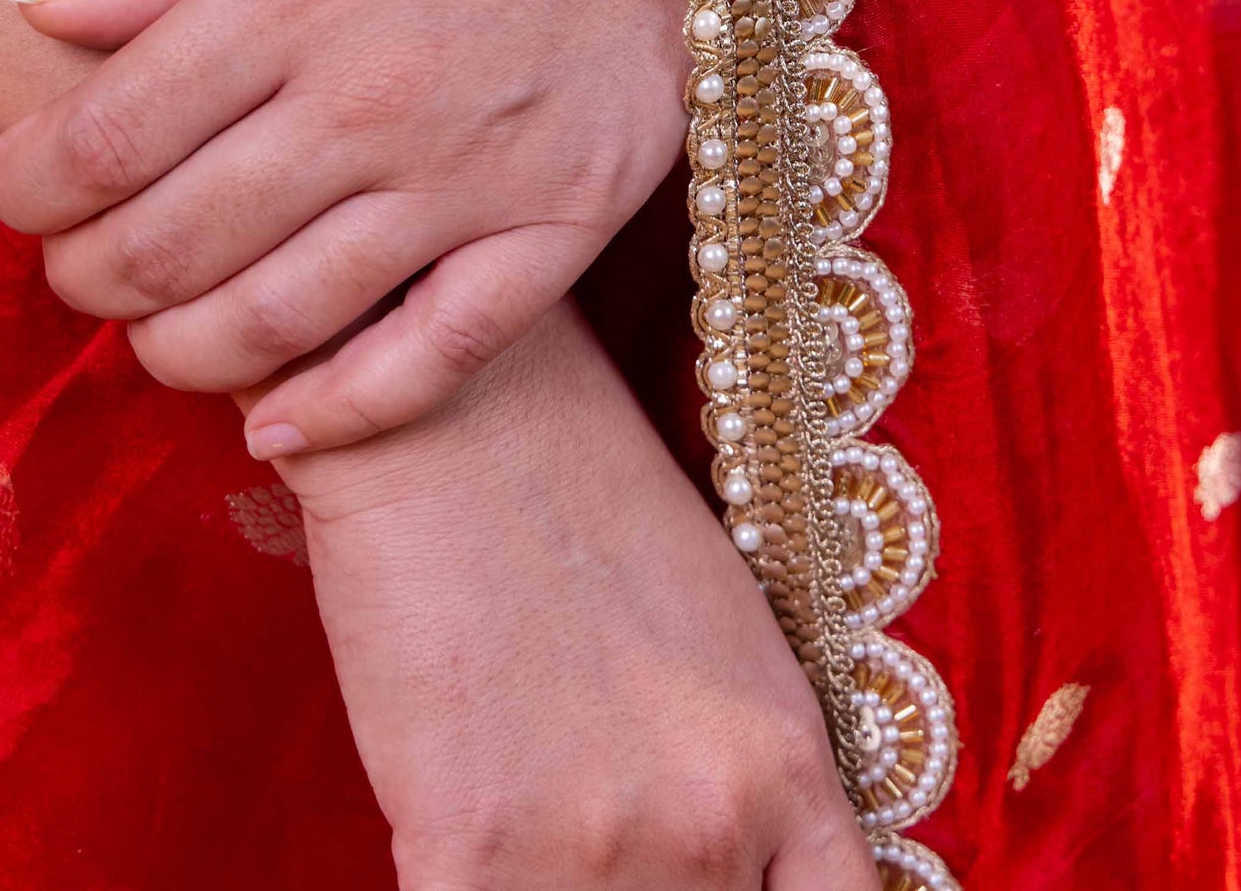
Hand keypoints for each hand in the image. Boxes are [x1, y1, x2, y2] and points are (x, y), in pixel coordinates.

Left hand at [0, 0, 689, 454]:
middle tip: (78, 266)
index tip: (12, 190)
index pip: (105, 139)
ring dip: (179, 350)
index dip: (26, 186)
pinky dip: (341, 410)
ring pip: (277, 322)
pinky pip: (435, 357)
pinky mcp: (557, 224)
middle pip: (168, 246)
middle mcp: (368, 103)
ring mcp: (468, 178)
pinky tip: (276, 426)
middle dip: (86, 276)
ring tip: (159, 332)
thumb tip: (39, 9)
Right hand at [283, 301, 876, 890]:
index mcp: (787, 753)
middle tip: (603, 841)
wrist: (453, 399)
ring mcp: (599, 848)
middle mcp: (716, 819)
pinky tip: (454, 840)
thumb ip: (726, 752)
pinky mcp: (472, 854)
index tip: (733, 890)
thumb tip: (707, 845)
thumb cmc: (573, 473)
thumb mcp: (711, 616)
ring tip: (528, 833)